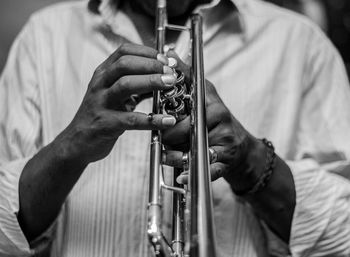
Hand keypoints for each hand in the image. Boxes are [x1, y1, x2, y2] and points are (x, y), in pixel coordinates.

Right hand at [56, 43, 177, 164]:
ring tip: (171, 84)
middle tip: (171, 71)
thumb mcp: (115, 94)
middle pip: (125, 64)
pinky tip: (168, 120)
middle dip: (151, 64)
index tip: (166, 59)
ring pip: (125, 85)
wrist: (78, 142)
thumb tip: (162, 75)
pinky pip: (131, 120)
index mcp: (103, 74)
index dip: (147, 52)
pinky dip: (152, 119)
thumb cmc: (101, 115)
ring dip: (151, 81)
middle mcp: (100, 84)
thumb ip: (135, 84)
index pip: (124, 52)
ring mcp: (101, 103)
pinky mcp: (105, 124)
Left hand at [162, 52, 264, 191]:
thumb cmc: (215, 120)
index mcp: (210, 99)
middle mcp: (220, 115)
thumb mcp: (204, 94)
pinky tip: (182, 178)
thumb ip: (186, 76)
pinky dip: (192, 173)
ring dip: (175, 154)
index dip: (169, 104)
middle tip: (161, 138)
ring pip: (192, 146)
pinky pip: (208, 167)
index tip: (157, 111)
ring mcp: (225, 137)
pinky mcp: (226, 158)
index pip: (187, 97)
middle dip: (168, 134)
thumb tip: (168, 52)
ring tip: (167, 155)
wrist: (239, 147)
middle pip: (185, 125)